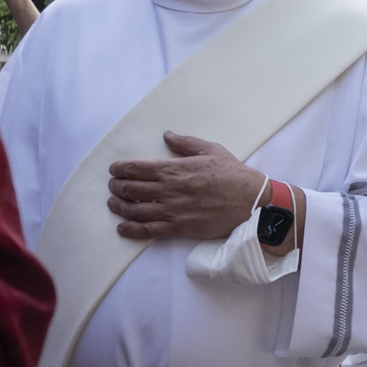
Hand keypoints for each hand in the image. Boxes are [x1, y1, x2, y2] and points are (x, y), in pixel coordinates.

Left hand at [107, 132, 266, 240]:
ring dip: (119, 206)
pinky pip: (148, 231)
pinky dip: (131, 229)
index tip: (115, 169)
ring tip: (114, 203)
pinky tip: (122, 227)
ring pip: (134, 210)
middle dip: (116, 186)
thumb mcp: (212, 150)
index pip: (136, 168)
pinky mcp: (179, 228)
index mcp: (175, 169)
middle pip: (130, 189)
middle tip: (114, 185)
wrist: (252, 202)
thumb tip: (167, 135)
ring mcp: (172, 211)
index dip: (120, 169)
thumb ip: (186, 143)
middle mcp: (169, 190)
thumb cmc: (234, 175)